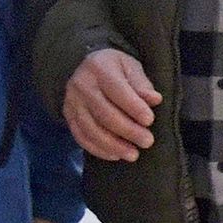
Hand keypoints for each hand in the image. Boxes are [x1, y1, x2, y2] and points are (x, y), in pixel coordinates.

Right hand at [64, 47, 160, 161]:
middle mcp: (81, 84)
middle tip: (147, 141)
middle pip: (104, 113)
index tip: (150, 120)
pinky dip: (98, 149)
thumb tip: (154, 99)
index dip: (134, 107)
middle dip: (128, 130)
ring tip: (133, 154)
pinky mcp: (68, 116)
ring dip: (113, 145)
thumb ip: (142, 84)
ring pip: (91, 129)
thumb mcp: (131, 67)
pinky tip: (115, 155)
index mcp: (99, 67)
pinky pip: (81, 137)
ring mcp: (72, 102)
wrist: (86, 67)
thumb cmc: (115, 68)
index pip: (117, 90)